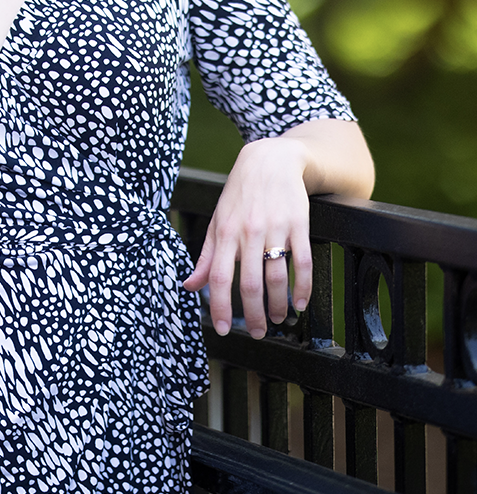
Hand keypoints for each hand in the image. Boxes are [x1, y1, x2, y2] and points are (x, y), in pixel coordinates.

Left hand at [182, 136, 312, 338]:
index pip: (219, 277)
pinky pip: (303, 262)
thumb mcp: (218, 221)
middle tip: (256, 332)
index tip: (222, 329)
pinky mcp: (299, 225)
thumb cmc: (240, 195)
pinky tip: (300, 303)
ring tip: (276, 318)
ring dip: (277, 305)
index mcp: (225, 233)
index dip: (219, 307)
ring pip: (277, 277)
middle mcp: (249, 232)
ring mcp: (275, 228)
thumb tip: (190, 285)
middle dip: (253, 315)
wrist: (270, 160)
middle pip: (251, 284)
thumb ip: (207, 256)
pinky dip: (303, 287)